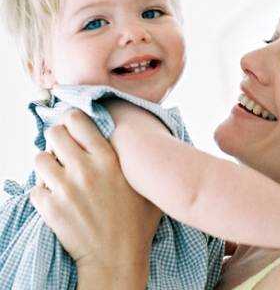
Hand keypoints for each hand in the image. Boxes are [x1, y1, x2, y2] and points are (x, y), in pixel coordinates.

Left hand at [29, 109, 161, 279]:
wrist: (117, 258)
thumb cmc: (137, 223)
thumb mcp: (146, 185)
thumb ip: (136, 161)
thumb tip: (137, 142)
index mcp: (109, 159)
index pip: (78, 120)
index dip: (73, 121)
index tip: (75, 128)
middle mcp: (85, 169)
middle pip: (53, 134)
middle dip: (57, 140)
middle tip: (65, 151)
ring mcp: (65, 188)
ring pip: (39, 159)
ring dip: (48, 165)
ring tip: (60, 176)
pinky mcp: (50, 207)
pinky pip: (35, 188)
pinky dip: (44, 192)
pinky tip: (59, 199)